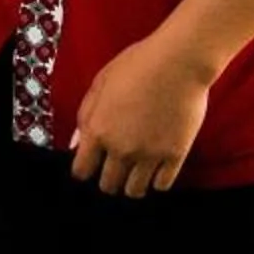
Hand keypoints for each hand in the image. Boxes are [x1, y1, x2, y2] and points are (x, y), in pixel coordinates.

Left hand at [69, 33, 216, 195]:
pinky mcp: (175, 156)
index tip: (89, 167)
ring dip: (131, 185)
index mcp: (98, 131)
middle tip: (114, 170)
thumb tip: (76, 142)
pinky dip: (157, 181)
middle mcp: (121, 149)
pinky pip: (162, 185)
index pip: (82, 170)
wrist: (178, 62)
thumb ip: (85, 115)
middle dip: (107, 180)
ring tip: (135, 173)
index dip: (83, 171)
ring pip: (134, 191)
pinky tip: (156, 169)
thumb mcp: (100, 83)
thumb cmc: (137, 65)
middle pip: (108, 185)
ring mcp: (149, 155)